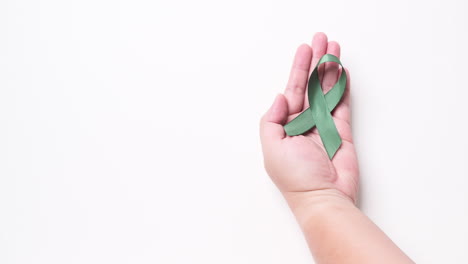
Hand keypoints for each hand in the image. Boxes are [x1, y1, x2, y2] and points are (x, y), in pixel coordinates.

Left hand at [260, 32, 358, 203]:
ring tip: (335, 48)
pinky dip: (343, 88)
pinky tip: (343, 73)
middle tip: (322, 39)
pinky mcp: (341, 131)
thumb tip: (281, 96)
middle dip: (316, 61)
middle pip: (311, 85)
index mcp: (285, 125)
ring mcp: (323, 125)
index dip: (299, 68)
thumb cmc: (295, 177)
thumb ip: (272, 119)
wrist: (323, 198)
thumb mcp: (272, 147)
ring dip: (331, 69)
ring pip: (327, 90)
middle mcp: (304, 122)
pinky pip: (342, 104)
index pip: (293, 90)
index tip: (306, 49)